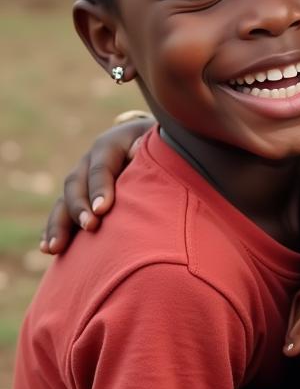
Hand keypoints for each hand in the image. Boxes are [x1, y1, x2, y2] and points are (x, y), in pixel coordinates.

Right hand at [41, 120, 151, 253]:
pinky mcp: (79, 195)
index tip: (102, 209)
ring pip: (63, 199)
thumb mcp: (158, 140)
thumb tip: (137, 151)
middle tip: (89, 227)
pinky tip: (50, 248)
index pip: (101, 167)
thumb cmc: (160, 144)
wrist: (150, 140)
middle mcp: (89, 160)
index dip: (100, 188)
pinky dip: (54, 229)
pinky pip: (61, 212)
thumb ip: (152, 146)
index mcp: (110, 145)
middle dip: (79, 207)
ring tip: (55, 247)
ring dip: (58, 224)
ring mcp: (81, 178)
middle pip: (76, 183)